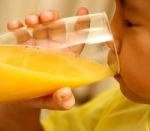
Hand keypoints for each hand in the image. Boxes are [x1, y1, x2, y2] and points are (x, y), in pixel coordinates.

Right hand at [0, 8, 88, 130]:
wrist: (24, 98)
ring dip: (36, 20)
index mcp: (65, 58)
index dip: (82, 26)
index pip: (77, 40)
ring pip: (39, 27)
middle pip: (57, 28)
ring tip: (32, 21)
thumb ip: (63, 101)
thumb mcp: (54, 101)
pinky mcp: (22, 47)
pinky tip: (15, 26)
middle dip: (54, 18)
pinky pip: (21, 33)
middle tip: (48, 17)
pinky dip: (18, 27)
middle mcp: (53, 49)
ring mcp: (37, 46)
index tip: (83, 12)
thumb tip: (66, 93)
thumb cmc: (42, 97)